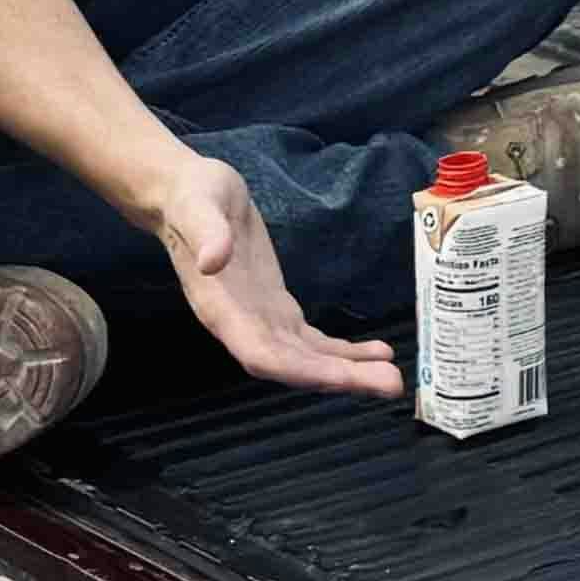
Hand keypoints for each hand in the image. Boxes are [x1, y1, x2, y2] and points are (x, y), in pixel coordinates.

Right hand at [151, 157, 401, 399]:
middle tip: (391, 385)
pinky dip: (343, 352)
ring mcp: (261, 319)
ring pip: (307, 358)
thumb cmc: (191, 198)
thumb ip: (206, 233)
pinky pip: (312, 340)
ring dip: (349, 372)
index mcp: (222, 309)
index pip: (261, 354)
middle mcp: (242, 325)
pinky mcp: (276, 307)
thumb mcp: (197, 206)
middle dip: (339, 379)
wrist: (188, 195)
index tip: (339, 379)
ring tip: (391, 377)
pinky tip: (376, 354)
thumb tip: (212, 260)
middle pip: (293, 365)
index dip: (299, 370)